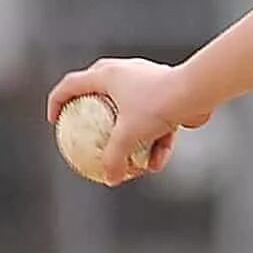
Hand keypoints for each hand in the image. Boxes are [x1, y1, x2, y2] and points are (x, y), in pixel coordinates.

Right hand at [45, 57, 192, 185]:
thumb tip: (111, 179)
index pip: (70, 85)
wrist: (197, 91)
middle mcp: (123, 73)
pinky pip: (154, 120)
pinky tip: (156, 165)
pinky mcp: (166, 93)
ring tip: (131, 164)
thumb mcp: (129, 134)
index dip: (57, 103)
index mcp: (106, 74)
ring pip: (130, 113)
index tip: (55, 123)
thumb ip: (114, 158)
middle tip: (88, 138)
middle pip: (98, 96)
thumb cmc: (158, 105)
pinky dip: (154, 141)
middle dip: (93, 120)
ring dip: (130, 140)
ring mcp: (145, 81)